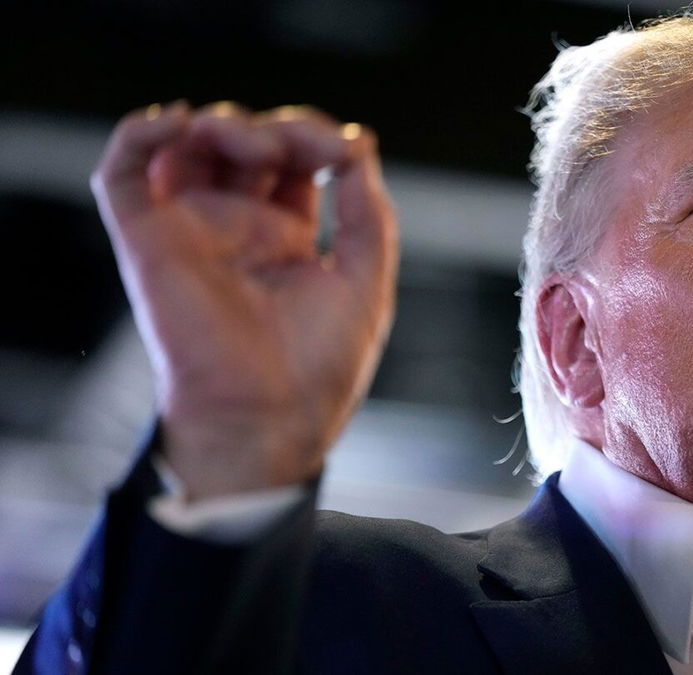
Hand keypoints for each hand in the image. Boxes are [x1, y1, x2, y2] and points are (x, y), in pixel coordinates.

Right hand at [92, 101, 397, 498]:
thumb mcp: (366, 279)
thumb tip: (359, 146)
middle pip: (245, 142)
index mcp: (287, 238)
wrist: (269, 414)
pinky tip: (180, 123)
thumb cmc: (319, 364)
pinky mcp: (147, 236)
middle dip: (277, 127)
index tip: (348, 150)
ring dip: (222, 123)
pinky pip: (124, 168)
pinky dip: (144, 130)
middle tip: (297, 149)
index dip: (317, 137)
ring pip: (189, 143)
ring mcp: (190, 228)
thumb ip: (367, 213)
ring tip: (253, 146)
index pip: (294, 160)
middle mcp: (236, 228)